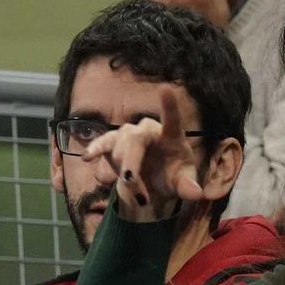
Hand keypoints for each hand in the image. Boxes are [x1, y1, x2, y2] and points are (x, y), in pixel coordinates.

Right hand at [84, 87, 208, 223]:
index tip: (165, 88)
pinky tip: (87, 157)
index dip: (168, 105)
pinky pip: (102, 143)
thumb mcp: (183, 184)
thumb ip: (189, 187)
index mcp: (171, 135)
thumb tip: (197, 194)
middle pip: (135, 139)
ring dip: (123, 172)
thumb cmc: (172, 178)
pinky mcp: (112, 143)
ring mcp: (128, 135)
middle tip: (129, 182)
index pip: (171, 119)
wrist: (152, 186)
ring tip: (138, 196)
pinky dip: (95, 150)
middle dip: (131, 162)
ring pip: (119, 149)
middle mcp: (148, 130)